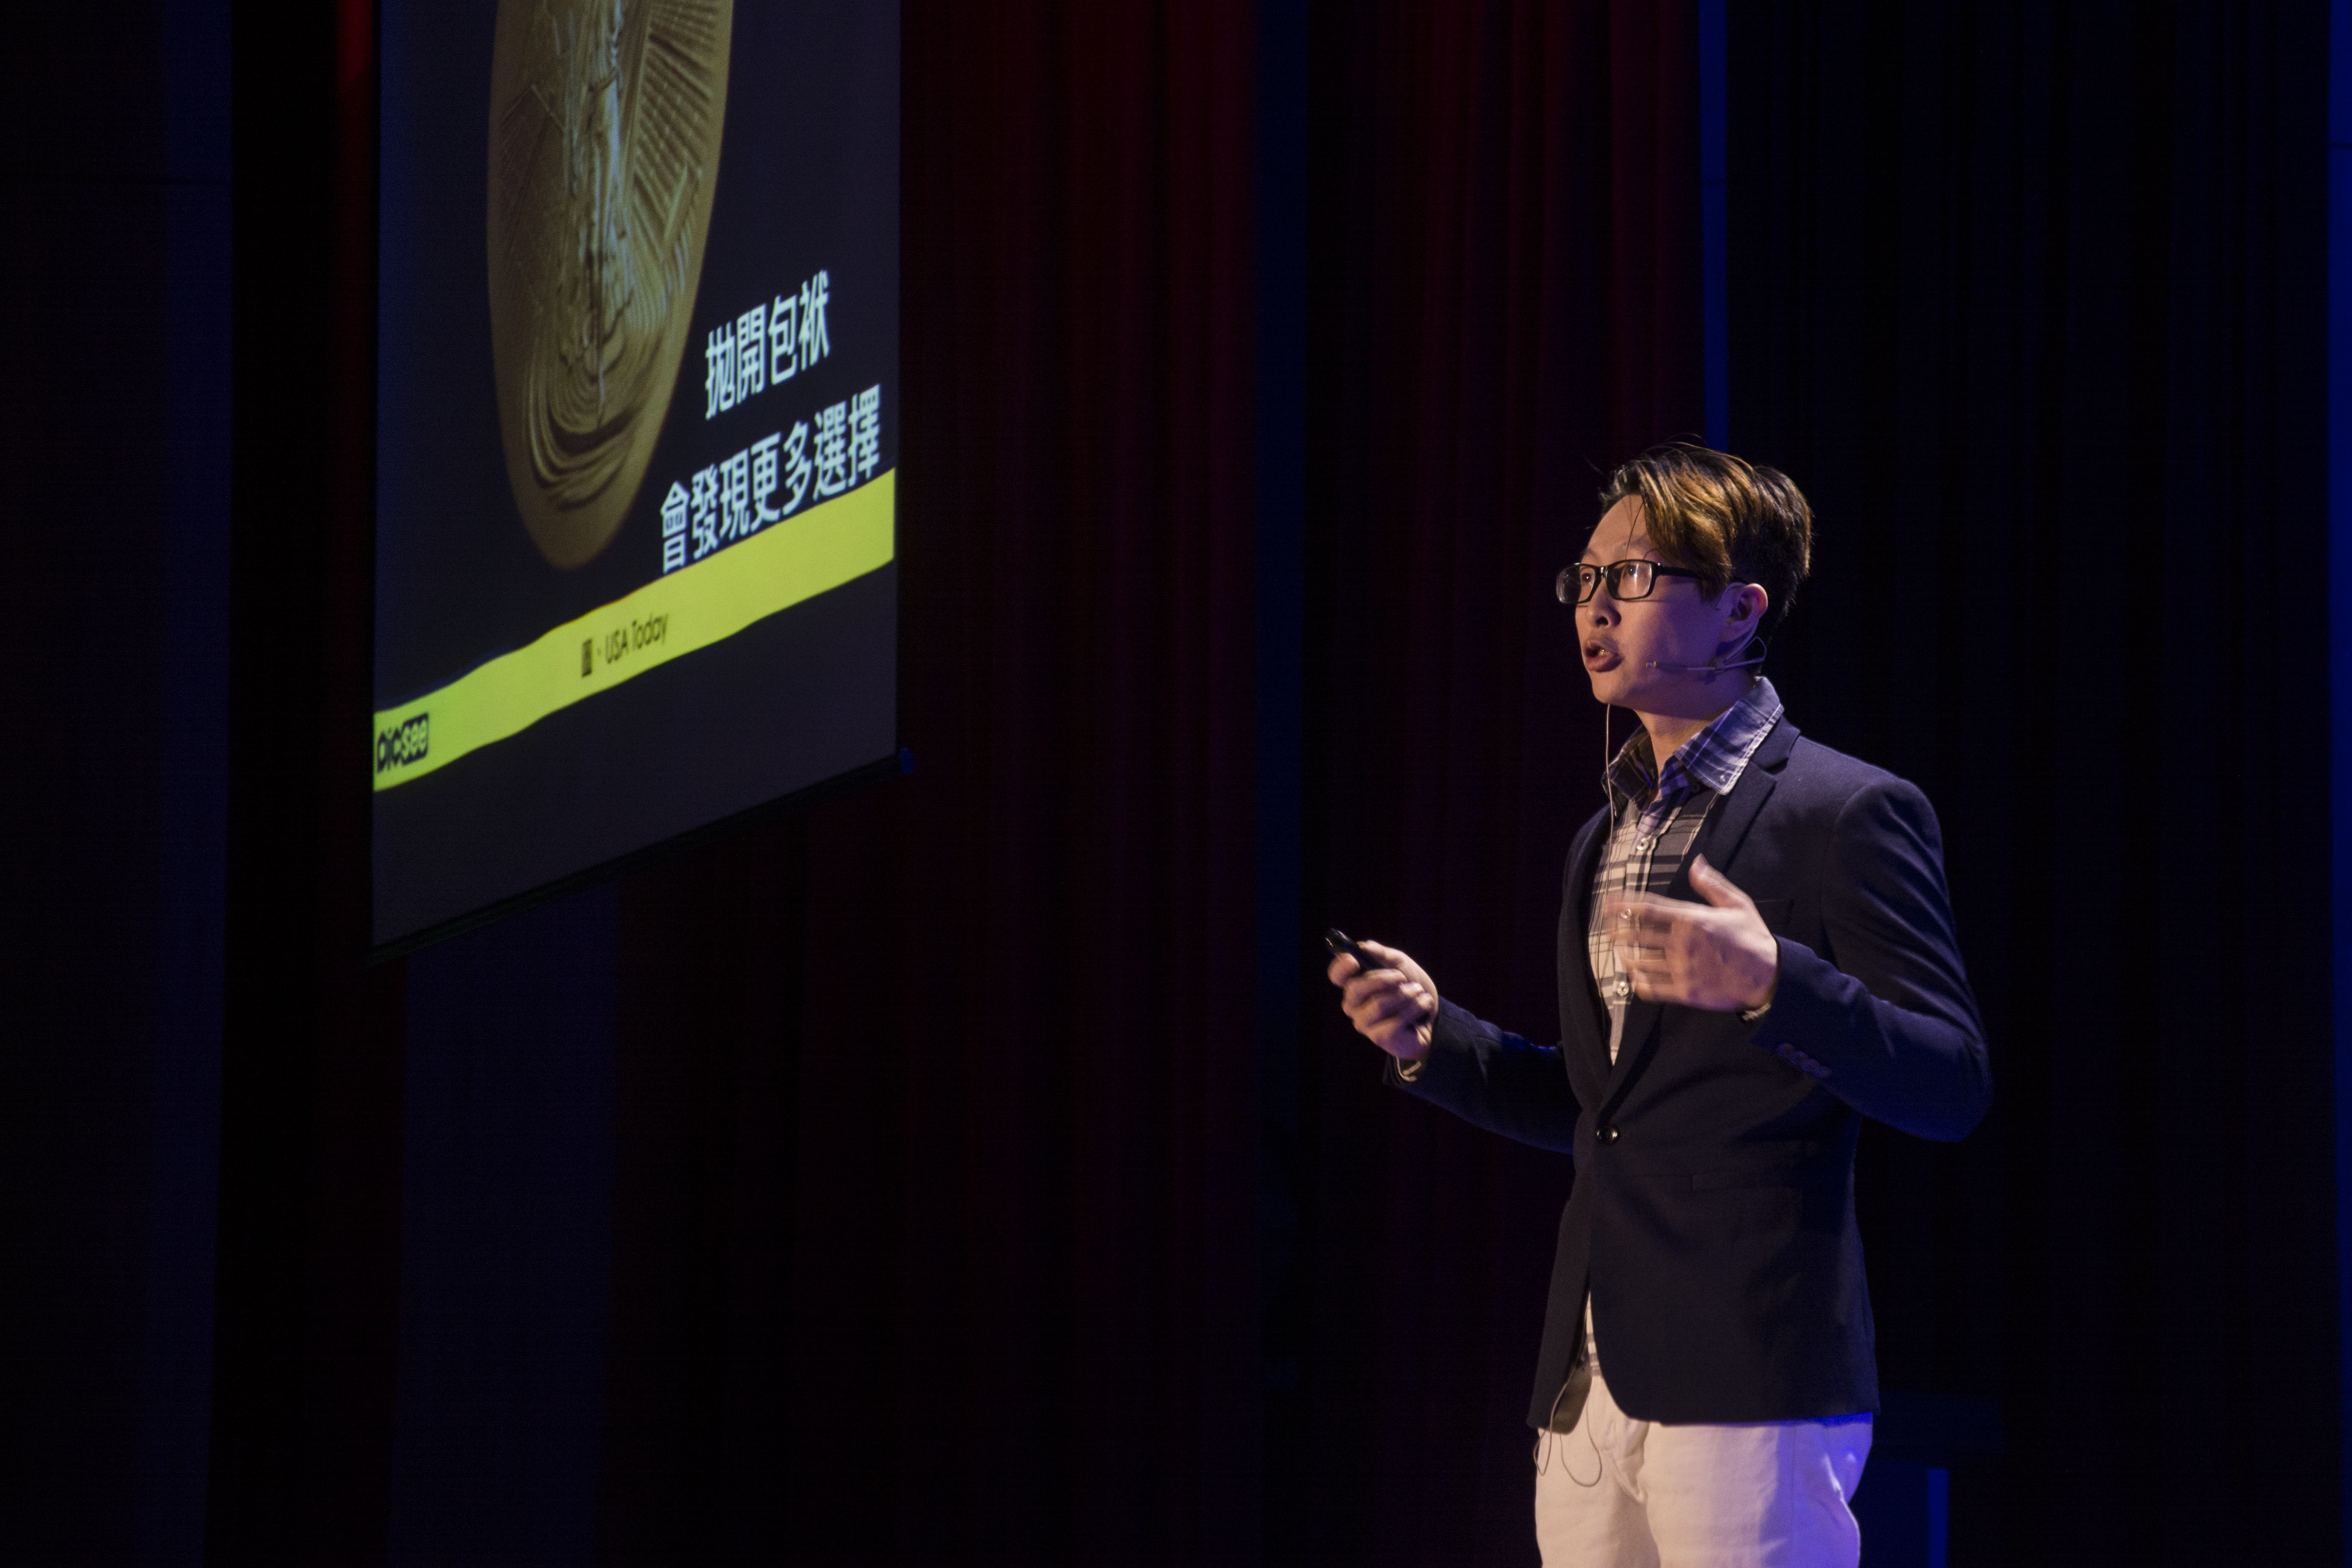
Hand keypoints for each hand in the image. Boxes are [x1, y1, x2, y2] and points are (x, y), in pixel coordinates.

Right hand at [1326, 939, 1438, 1061]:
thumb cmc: (1410, 987)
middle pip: (1355, 988)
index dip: (1340, 967)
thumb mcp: (1400, 964)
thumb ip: (1382, 954)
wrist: (1432, 1014)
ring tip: (1419, 991)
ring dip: (1405, 994)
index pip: (1337, 976)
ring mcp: (1365, 1023)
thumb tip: (1363, 946)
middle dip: (1382, 979)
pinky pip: (1395, 1021)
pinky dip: (1415, 1008)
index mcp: (1355, 984)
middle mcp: (1354, 1005)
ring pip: (1378, 1004)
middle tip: (1402, 977)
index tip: (1353, 959)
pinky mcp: (1380, 1038)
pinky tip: (1424, 1003)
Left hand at [1601, 854, 1778, 1012]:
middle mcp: (1683, 943)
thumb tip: (1696, 864)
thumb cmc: (1753, 939)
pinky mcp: (1686, 991)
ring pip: (1642, 961)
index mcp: (1692, 919)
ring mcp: (1683, 968)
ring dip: (1627, 956)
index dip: (1624, 904)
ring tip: (1620, 953)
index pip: (1648, 908)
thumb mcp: (1737, 904)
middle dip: (1618, 931)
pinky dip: (1640, 983)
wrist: (1770, 976)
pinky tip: (1635, 978)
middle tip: (1608, 930)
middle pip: (1638, 935)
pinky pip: (1653, 988)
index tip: (1608, 903)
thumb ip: (1712, 884)